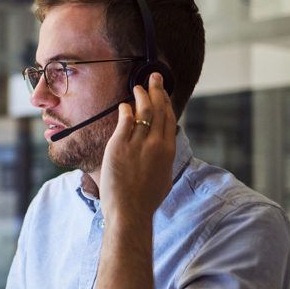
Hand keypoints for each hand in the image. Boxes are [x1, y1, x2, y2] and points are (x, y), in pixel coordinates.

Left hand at [99, 72, 176, 225]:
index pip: (169, 118)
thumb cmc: (145, 200)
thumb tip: (163, 146)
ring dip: (141, 95)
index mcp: (168, 150)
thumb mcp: (163, 177)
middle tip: (154, 77)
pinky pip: (124, 121)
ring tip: (138, 86)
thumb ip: (164, 158)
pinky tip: (124, 105)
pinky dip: (125, 110)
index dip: (166, 101)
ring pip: (143, 111)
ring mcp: (138, 144)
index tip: (163, 91)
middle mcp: (156, 143)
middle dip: (157, 90)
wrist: (130, 211)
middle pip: (159, 109)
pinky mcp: (120, 146)